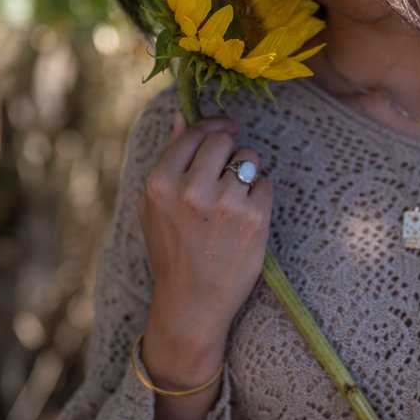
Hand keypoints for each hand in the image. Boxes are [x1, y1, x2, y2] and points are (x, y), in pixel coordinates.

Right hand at [137, 113, 272, 364]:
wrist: (193, 302)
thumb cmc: (171, 252)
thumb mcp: (153, 207)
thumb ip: (167, 160)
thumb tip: (180, 117)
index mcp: (160, 183)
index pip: (194, 133)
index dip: (214, 127)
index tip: (227, 129)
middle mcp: (190, 189)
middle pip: (223, 141)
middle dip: (229, 152)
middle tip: (227, 175)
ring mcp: (224, 203)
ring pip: (249, 157)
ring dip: (247, 172)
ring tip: (235, 200)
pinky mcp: (254, 218)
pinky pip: (266, 183)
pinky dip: (260, 196)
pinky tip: (246, 218)